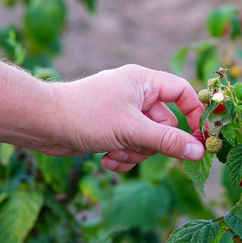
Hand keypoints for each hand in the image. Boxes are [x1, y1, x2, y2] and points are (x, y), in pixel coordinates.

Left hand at [49, 64, 204, 171]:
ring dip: (134, 153)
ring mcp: (124, 112)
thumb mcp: (133, 130)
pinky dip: (122, 156)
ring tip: (114, 154)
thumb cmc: (87, 115)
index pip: (181, 92)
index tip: (199, 138)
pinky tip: (106, 160)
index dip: (194, 113)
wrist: (42, 123)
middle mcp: (136, 95)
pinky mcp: (112, 128)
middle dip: (152, 143)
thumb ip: (168, 141)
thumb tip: (199, 152)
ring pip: (147, 139)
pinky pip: (131, 146)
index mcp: (143, 82)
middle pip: (165, 123)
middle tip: (138, 148)